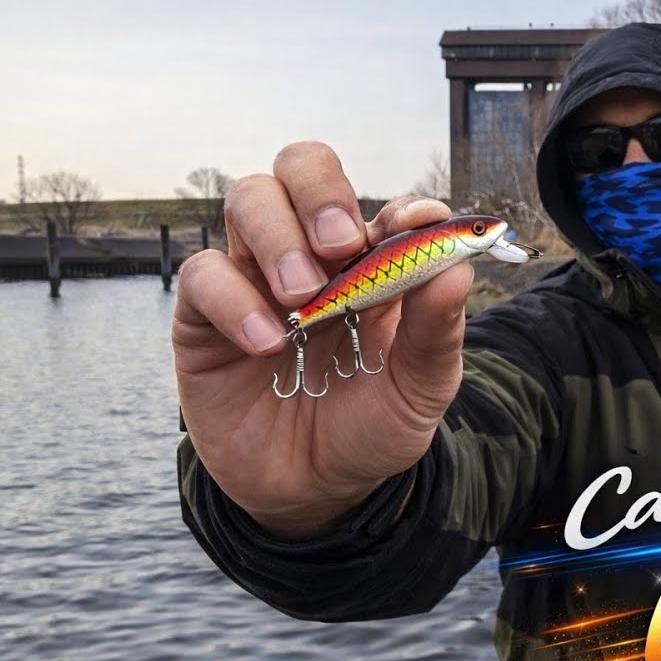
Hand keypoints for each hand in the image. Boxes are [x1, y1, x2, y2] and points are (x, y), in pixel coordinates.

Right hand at [173, 141, 471, 539]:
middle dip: (321, 190)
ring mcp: (257, 278)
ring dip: (277, 236)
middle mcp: (314, 256)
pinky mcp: (207, 316)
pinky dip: (234, 299)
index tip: (415, 225)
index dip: (401, 206)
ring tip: (303, 296)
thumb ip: (438, 331)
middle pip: (301, 168)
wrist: (316, 493)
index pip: (383, 205)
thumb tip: (457, 265)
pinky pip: (204, 274)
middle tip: (339, 243)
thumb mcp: (420, 389)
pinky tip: (268, 343)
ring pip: (249, 198)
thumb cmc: (372, 428)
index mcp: (375, 263)